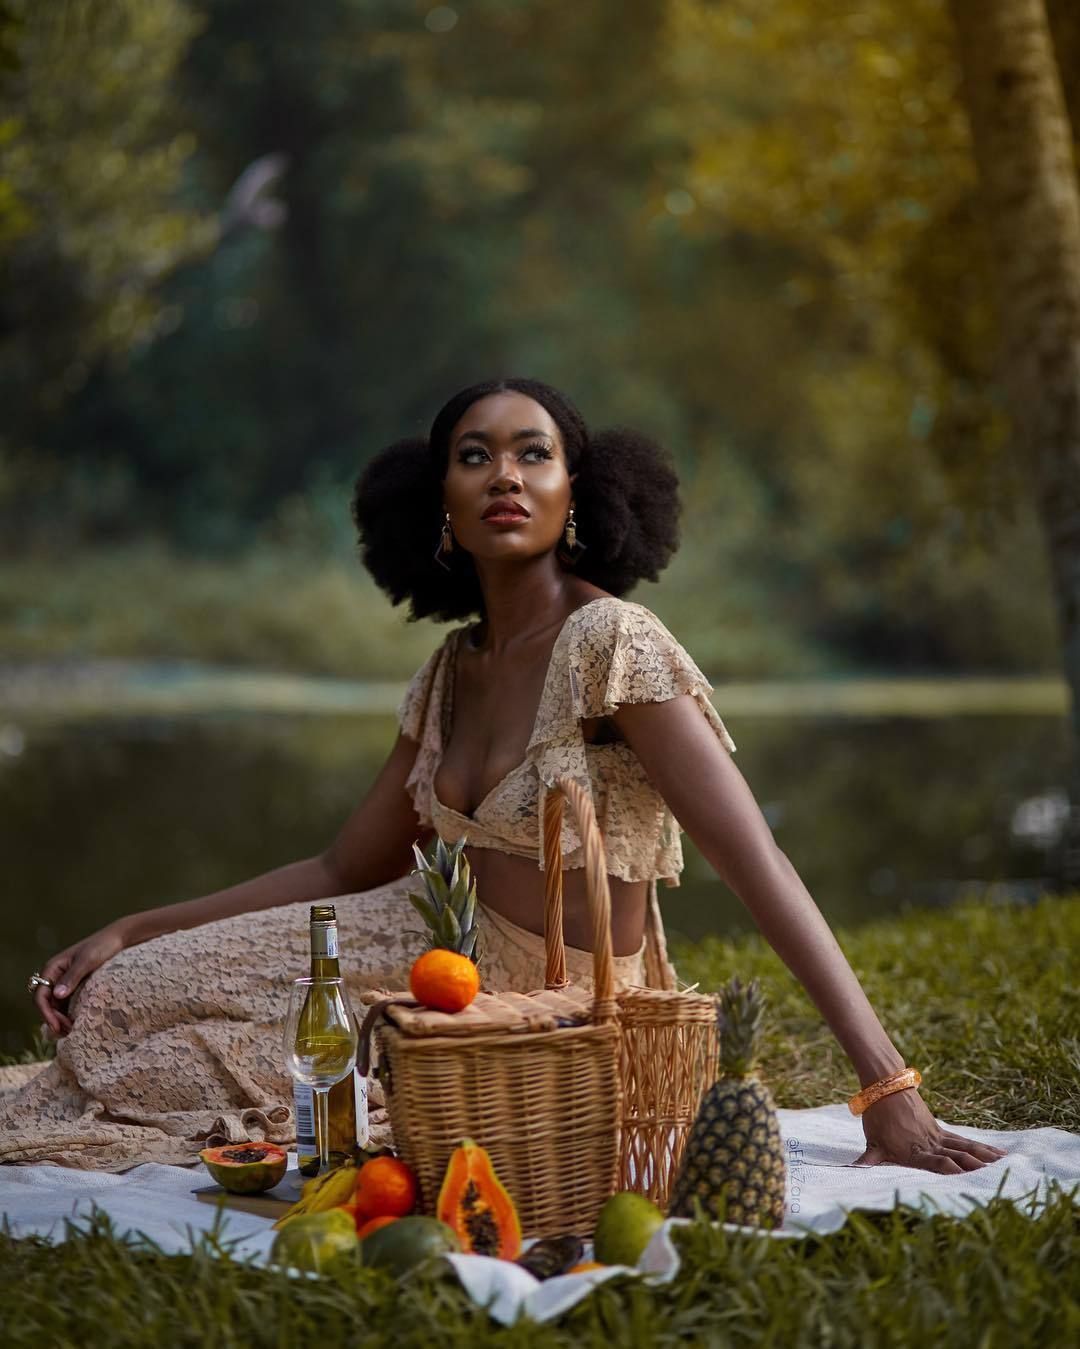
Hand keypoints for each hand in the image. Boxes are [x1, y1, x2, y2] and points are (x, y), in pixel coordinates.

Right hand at [34, 925, 126, 1037]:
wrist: (118, 938)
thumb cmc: (102, 946)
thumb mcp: (88, 961)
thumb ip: (72, 977)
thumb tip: (57, 995)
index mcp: (52, 968)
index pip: (41, 995)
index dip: (46, 1013)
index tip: (56, 1026)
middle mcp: (55, 976)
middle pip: (46, 1003)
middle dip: (53, 1019)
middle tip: (66, 1032)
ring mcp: (64, 981)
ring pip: (56, 1006)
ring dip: (60, 1019)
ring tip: (71, 1031)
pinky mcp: (75, 986)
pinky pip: (66, 1003)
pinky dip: (68, 1014)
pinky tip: (76, 1023)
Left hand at [852, 1086, 1007, 1171]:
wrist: (886, 1086)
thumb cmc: (877, 1116)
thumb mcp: (872, 1142)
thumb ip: (867, 1161)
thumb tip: (848, 1171)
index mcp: (913, 1151)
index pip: (935, 1163)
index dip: (950, 1171)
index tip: (966, 1180)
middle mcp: (929, 1145)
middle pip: (956, 1157)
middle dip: (975, 1169)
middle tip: (996, 1179)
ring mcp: (937, 1136)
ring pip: (965, 1149)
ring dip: (984, 1159)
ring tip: (1005, 1167)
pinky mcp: (941, 1130)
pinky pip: (964, 1141)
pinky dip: (981, 1148)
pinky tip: (998, 1154)